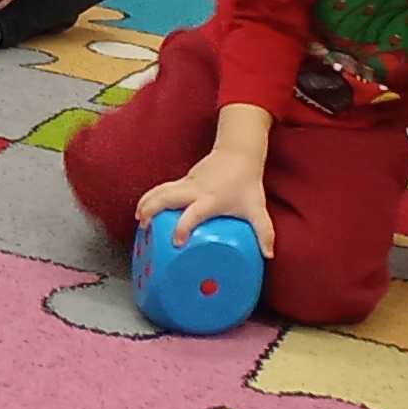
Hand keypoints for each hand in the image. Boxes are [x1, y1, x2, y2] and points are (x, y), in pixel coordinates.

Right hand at [135, 145, 276, 256]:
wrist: (239, 153)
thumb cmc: (246, 182)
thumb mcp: (256, 209)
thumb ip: (264, 232)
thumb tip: (269, 254)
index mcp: (211, 199)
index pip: (193, 214)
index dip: (183, 227)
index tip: (176, 242)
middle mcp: (195, 190)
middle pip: (166, 197)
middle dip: (152, 209)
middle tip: (143, 226)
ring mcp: (187, 182)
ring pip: (160, 190)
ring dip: (146, 202)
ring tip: (138, 219)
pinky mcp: (184, 180)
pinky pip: (163, 188)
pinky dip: (151, 197)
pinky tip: (145, 209)